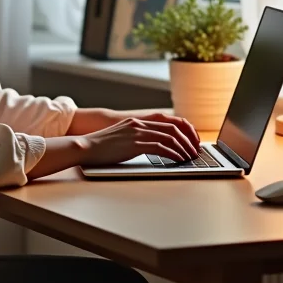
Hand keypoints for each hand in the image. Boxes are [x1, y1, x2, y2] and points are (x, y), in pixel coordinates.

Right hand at [78, 115, 200, 166]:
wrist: (86, 147)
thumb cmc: (101, 147)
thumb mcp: (121, 138)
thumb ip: (135, 138)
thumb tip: (151, 148)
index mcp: (137, 122)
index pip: (167, 122)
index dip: (182, 131)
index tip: (191, 141)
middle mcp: (139, 124)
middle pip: (172, 128)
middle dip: (187, 140)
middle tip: (195, 150)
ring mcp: (137, 133)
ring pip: (169, 137)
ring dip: (183, 148)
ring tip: (190, 157)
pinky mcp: (135, 144)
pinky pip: (161, 147)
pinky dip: (173, 153)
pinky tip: (179, 160)